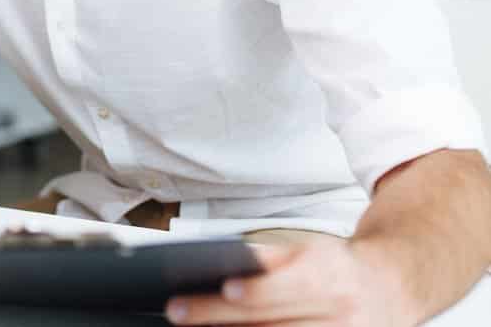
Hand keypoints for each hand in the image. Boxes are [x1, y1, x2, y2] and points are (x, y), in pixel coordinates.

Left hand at [164, 240, 419, 326]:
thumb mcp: (307, 250)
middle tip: (178, 312)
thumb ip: (267, 258)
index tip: (225, 288)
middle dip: (219, 319)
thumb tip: (223, 264)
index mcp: (328, 279)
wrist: (391, 288)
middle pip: (270, 324)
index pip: (285, 288)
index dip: (255, 291)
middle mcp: (337, 316)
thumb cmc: (338, 267)